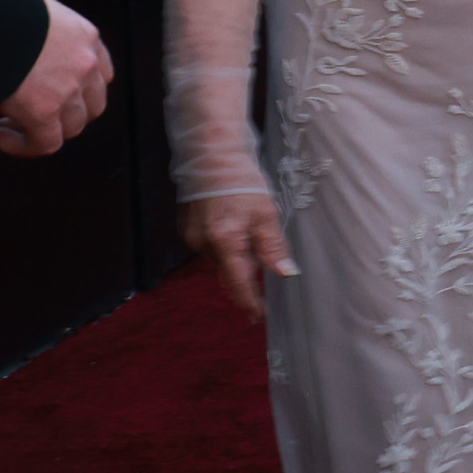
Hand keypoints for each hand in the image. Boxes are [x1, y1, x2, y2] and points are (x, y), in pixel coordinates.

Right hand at [0, 0, 112, 157]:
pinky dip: (23, 146)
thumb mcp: (27, 11)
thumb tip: (18, 58)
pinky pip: (45, 143)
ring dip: (42, 130)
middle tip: (31, 113)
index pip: (99, 72)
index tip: (54, 95)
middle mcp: (85, 62)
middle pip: (91, 104)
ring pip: (71, 126)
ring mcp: (69, 88)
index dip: (78, 90)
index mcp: (83, 35)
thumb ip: (37, 36)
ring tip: (6, 123)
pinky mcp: (45, 109)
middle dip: (64, 114)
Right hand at [183, 191, 294, 318]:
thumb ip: (273, 248)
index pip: (238, 281)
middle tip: (264, 262)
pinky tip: (234, 227)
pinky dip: (225, 245)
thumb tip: (285, 273)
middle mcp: (202, 243)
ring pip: (221, 259)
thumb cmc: (242, 181)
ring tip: (249, 231)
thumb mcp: (266, 214)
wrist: (213, 156)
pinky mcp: (187, 229)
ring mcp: (191, 236)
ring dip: (237, 256)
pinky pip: (211, 247)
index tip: (258, 317)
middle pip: (229, 271)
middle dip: (246, 272)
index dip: (249, 301)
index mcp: (224, 240)